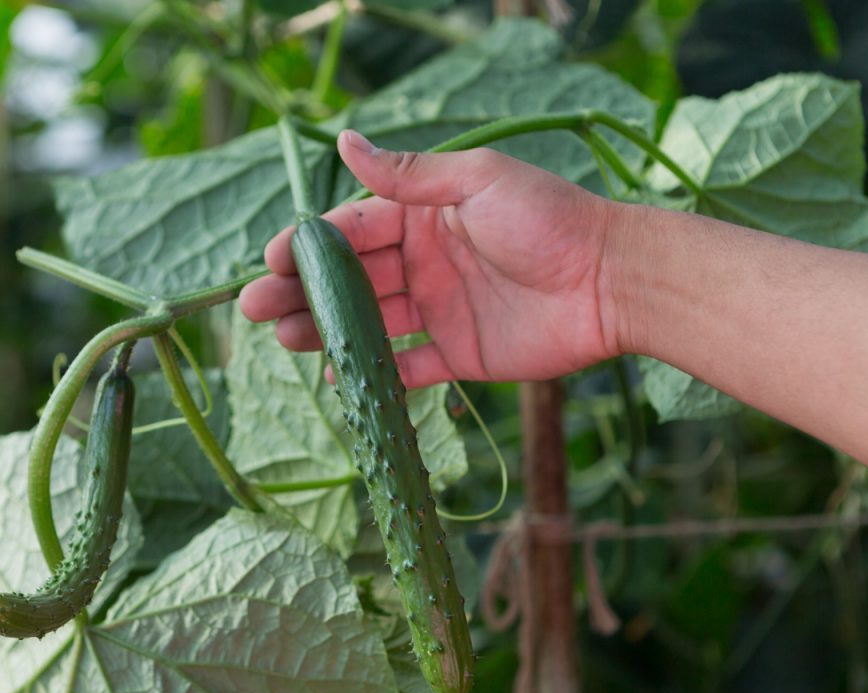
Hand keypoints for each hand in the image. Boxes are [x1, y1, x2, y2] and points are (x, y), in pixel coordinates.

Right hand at [239, 129, 623, 387]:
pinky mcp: (460, 355)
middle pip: (351, 280)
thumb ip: (410, 175)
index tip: (271, 260)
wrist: (611, 282)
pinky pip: (408, 367)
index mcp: (426, 217)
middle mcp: (426, 263)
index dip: (310, 245)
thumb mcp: (477, 182)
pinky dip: (375, 374)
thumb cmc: (548, 221)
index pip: (354, 229)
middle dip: (301, 293)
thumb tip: (346, 140)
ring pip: (369, 323)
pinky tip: (337, 377)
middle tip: (256, 309)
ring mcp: (441, 310)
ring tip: (284, 341)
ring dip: (326, 331)